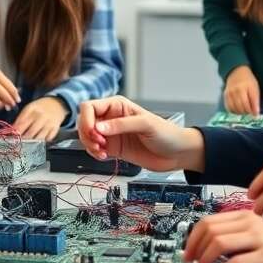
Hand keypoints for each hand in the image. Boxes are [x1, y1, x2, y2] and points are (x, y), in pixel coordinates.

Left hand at [12, 97, 68, 140]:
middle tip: (18, 143)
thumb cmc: (39, 108)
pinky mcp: (55, 128)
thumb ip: (20, 119)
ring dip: (32, 142)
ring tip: (26, 145)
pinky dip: (42, 141)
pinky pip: (47, 139)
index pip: (22, 122)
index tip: (12, 136)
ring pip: (39, 137)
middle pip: (30, 132)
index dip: (16, 131)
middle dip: (23, 139)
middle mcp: (41, 116)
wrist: (56, 104)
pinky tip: (38, 141)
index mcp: (32, 109)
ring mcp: (49, 123)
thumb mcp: (29, 109)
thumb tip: (12, 130)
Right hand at [77, 96, 202, 171]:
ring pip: (87, 136)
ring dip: (88, 144)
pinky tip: (103, 157)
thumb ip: (122, 125)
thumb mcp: (146, 124)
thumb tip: (99, 127)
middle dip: (86, 133)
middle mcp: (111, 118)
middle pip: (85, 121)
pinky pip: (94, 148)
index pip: (90, 107)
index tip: (94, 133)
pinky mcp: (113, 148)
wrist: (177, 154)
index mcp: (117, 106)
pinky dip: (93, 153)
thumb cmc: (167, 133)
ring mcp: (111, 134)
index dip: (87, 119)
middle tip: (97, 144)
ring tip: (101, 152)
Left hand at [183, 211, 262, 262]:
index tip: (188, 250)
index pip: (209, 220)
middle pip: (210, 230)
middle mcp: (252, 223)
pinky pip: (236, 261)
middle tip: (191, 262)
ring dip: (205, 258)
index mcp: (248, 216)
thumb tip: (211, 247)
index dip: (193, 236)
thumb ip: (239, 237)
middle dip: (194, 247)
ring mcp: (260, 238)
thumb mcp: (260, 237)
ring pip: (219, 242)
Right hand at [222, 65, 260, 115]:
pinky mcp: (225, 96)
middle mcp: (235, 92)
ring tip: (245, 110)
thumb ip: (255, 101)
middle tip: (250, 111)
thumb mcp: (255, 88)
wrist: (236, 72)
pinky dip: (234, 111)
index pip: (249, 104)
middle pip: (241, 108)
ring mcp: (229, 94)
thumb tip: (256, 113)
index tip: (256, 114)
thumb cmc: (248, 81)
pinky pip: (228, 107)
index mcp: (245, 89)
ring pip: (235, 109)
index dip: (253, 111)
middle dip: (247, 112)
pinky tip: (238, 110)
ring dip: (241, 113)